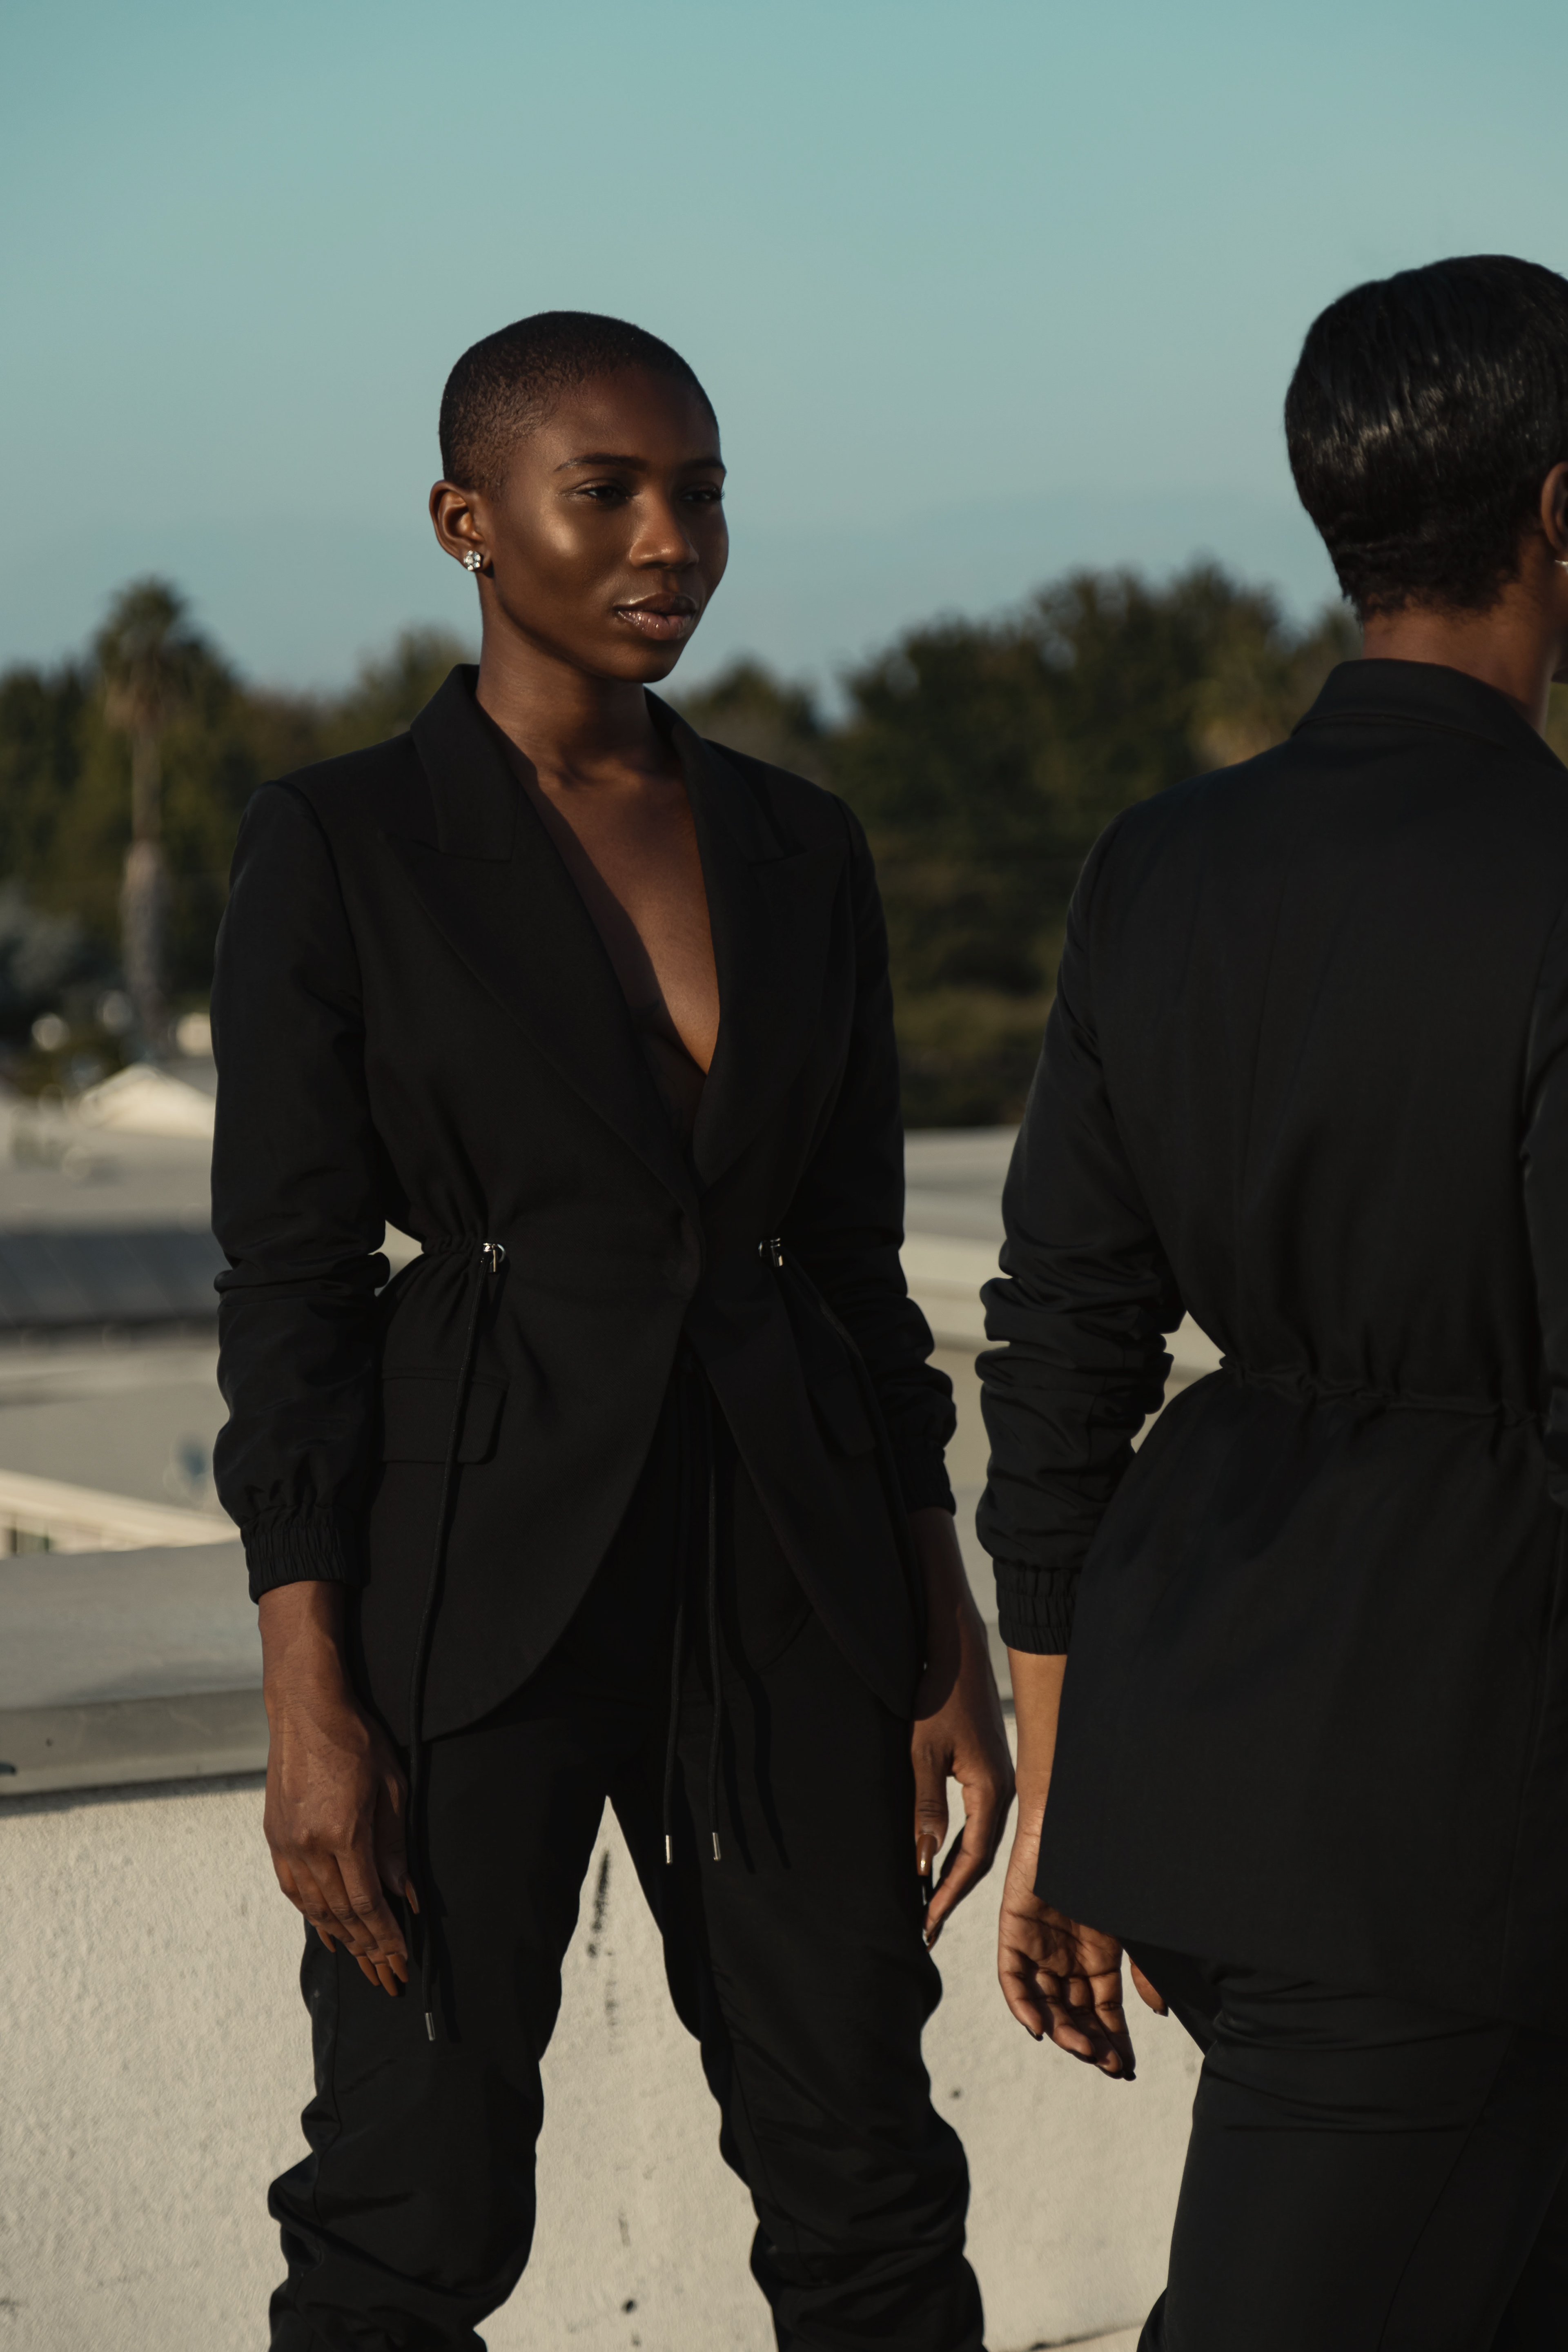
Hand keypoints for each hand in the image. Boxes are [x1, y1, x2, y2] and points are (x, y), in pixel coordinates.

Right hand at [258, 1583, 414, 1996]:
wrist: (306, 1709)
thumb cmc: (356, 1741)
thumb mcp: (391, 1789)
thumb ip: (395, 1847)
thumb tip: (404, 1896)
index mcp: (343, 1835)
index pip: (367, 1904)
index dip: (385, 1938)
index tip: (400, 1961)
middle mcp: (310, 1846)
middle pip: (340, 1914)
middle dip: (366, 1949)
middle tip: (385, 1976)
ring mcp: (287, 1843)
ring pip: (314, 1906)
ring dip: (339, 1937)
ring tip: (360, 1960)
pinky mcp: (275, 1836)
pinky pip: (293, 1888)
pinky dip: (312, 1913)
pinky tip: (326, 1927)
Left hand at [908, 1507, 1014, 1945]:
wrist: (958, 1648)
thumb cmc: (938, 1695)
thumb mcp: (922, 1752)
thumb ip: (925, 1808)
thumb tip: (923, 1862)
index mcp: (992, 1791)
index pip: (970, 1861)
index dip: (945, 1896)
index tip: (922, 1925)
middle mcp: (1005, 1791)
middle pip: (979, 1858)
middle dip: (950, 1893)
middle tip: (923, 1927)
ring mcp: (1000, 1780)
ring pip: (979, 1841)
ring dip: (953, 1872)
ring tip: (927, 1903)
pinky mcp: (990, 1769)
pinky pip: (977, 1820)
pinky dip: (958, 1845)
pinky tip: (939, 1858)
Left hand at [996, 1802, 1163, 2076]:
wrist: (1079, 1822)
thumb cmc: (1111, 1871)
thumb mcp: (1131, 1929)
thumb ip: (1141, 1970)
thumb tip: (1156, 2012)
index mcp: (1098, 1957)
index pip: (1104, 2013)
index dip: (1113, 2042)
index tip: (1125, 2070)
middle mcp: (1067, 1957)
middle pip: (1074, 2014)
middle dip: (1090, 2043)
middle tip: (1106, 2063)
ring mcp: (1039, 1945)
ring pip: (1045, 2003)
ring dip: (1062, 2031)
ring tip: (1082, 2048)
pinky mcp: (1013, 1929)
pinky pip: (1012, 1977)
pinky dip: (1022, 2004)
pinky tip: (1039, 2027)